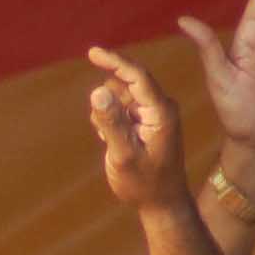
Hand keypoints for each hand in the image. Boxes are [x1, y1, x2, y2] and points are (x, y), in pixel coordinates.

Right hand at [86, 46, 189, 208]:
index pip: (137, 77)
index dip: (114, 61)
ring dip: (109, 108)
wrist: (162, 203)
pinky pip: (123, 109)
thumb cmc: (145, 183)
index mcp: (161, 112)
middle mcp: (160, 108)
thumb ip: (111, 123)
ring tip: (111, 141)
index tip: (92, 52)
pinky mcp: (146, 123)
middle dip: (111, 82)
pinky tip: (111, 140)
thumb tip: (97, 91)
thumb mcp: (124, 156)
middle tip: (95, 75)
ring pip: (124, 96)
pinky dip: (111, 118)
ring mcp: (154, 115)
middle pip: (130, 82)